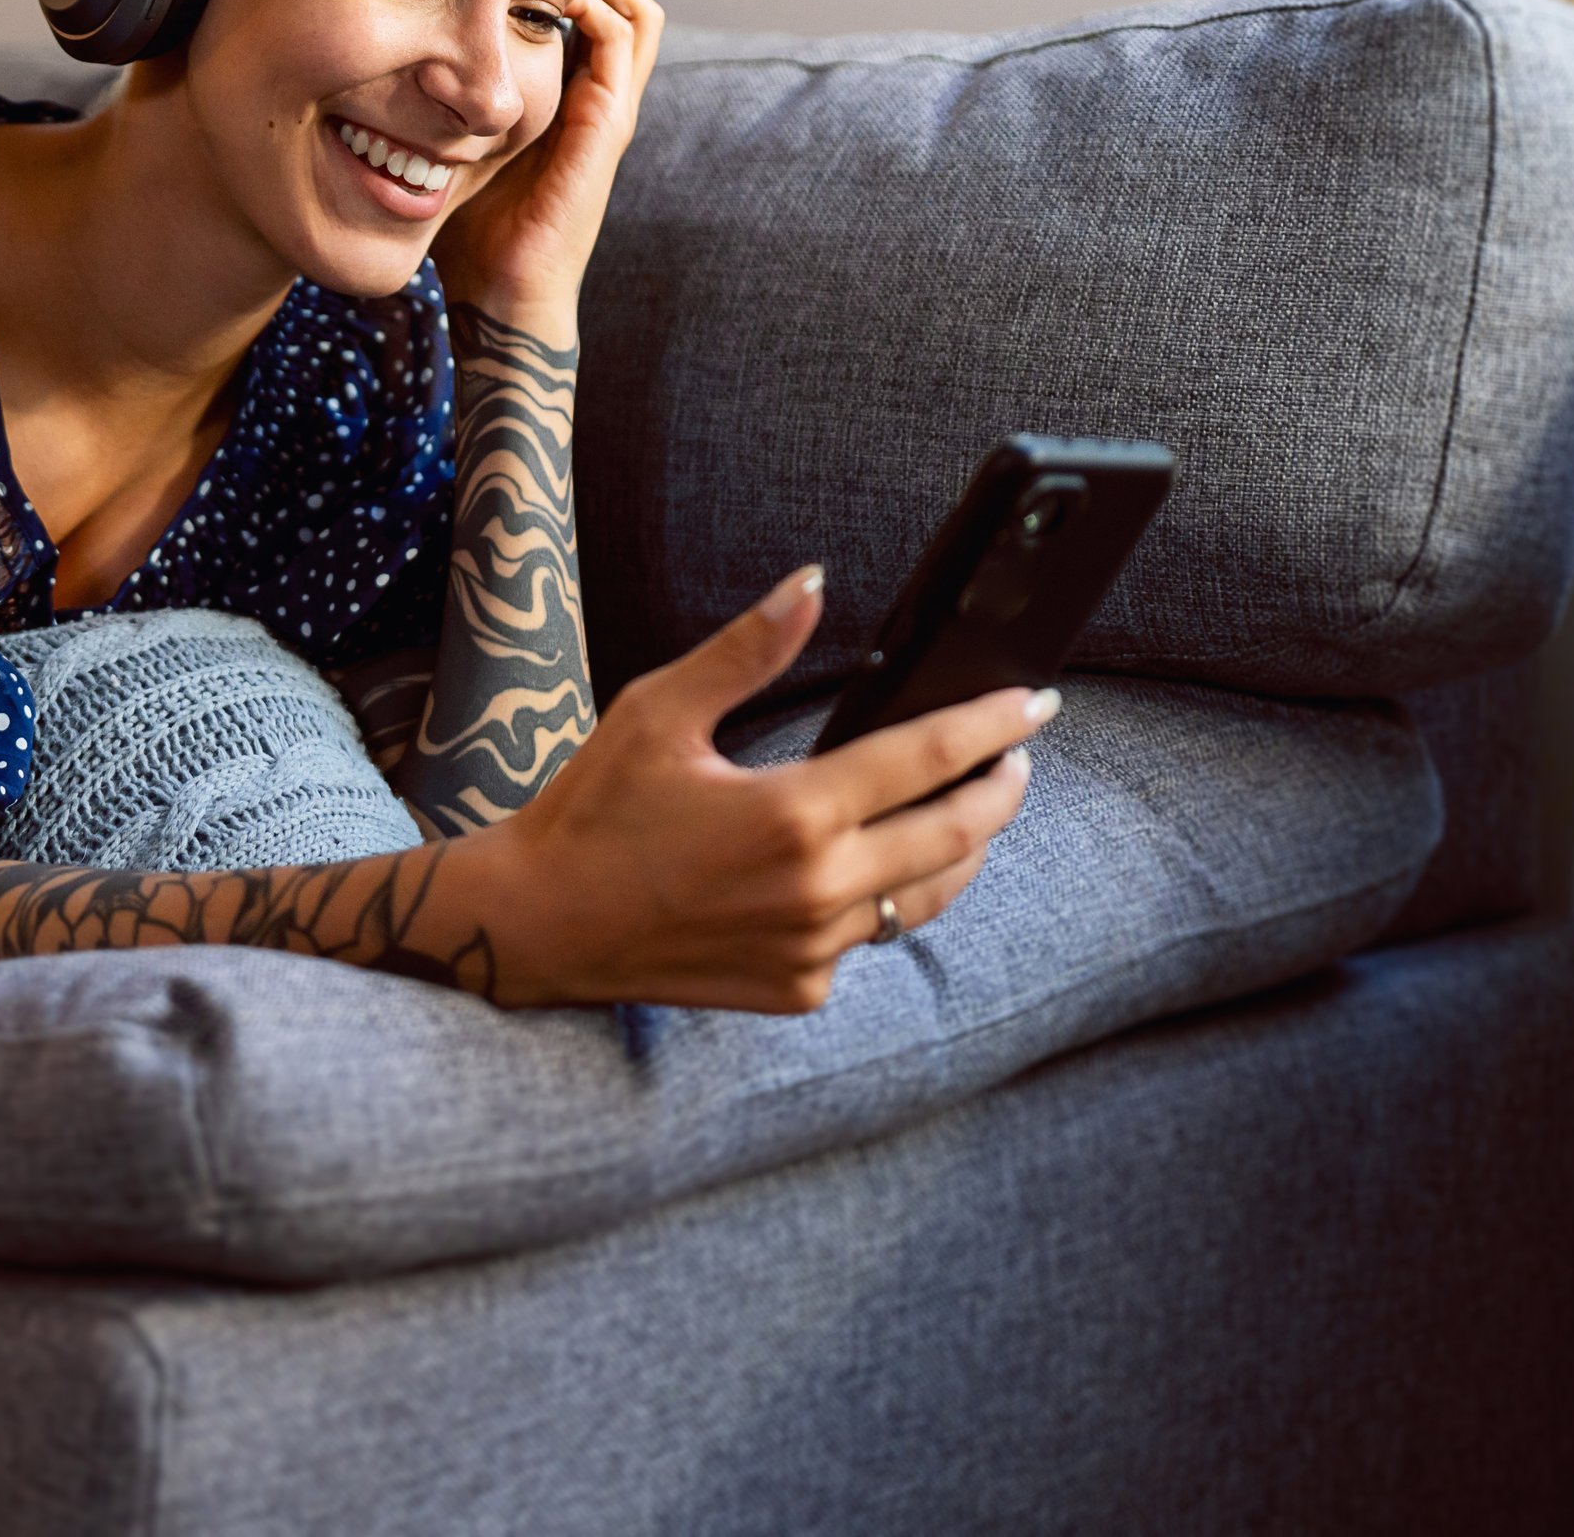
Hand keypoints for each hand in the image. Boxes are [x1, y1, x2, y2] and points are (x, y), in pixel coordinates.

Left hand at [430, 0, 663, 340]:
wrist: (495, 296)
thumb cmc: (463, 226)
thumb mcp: (441, 140)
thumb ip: (428, 98)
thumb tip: (367, 46)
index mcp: (560, 95)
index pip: (578, 7)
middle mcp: (593, 97)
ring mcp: (607, 112)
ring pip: (633, 13)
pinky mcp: (606, 130)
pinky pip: (622, 48)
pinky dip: (597, 8)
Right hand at [461, 567, 1050, 1011]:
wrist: (536, 924)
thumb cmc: (590, 812)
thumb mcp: (658, 713)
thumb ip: (746, 651)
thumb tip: (812, 584)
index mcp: (792, 812)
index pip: (928, 759)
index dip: (991, 725)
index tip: (1036, 703)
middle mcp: (817, 888)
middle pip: (956, 835)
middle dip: (1001, 791)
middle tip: (1019, 758)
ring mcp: (812, 949)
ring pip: (926, 895)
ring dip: (961, 850)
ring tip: (967, 811)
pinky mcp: (796, 988)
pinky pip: (865, 940)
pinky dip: (879, 899)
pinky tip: (865, 871)